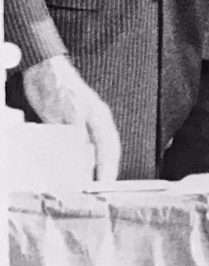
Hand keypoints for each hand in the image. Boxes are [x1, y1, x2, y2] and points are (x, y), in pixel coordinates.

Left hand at [22, 55, 119, 179]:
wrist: (41, 71)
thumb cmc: (59, 85)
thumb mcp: (70, 110)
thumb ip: (78, 133)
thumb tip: (85, 157)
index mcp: (100, 119)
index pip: (110, 149)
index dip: (109, 169)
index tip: (106, 187)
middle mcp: (94, 125)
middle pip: (103, 154)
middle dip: (102, 174)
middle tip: (96, 194)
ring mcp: (81, 127)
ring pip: (89, 154)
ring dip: (87, 171)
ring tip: (82, 189)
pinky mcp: (67, 129)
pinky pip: (73, 151)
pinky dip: (71, 164)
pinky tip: (64, 174)